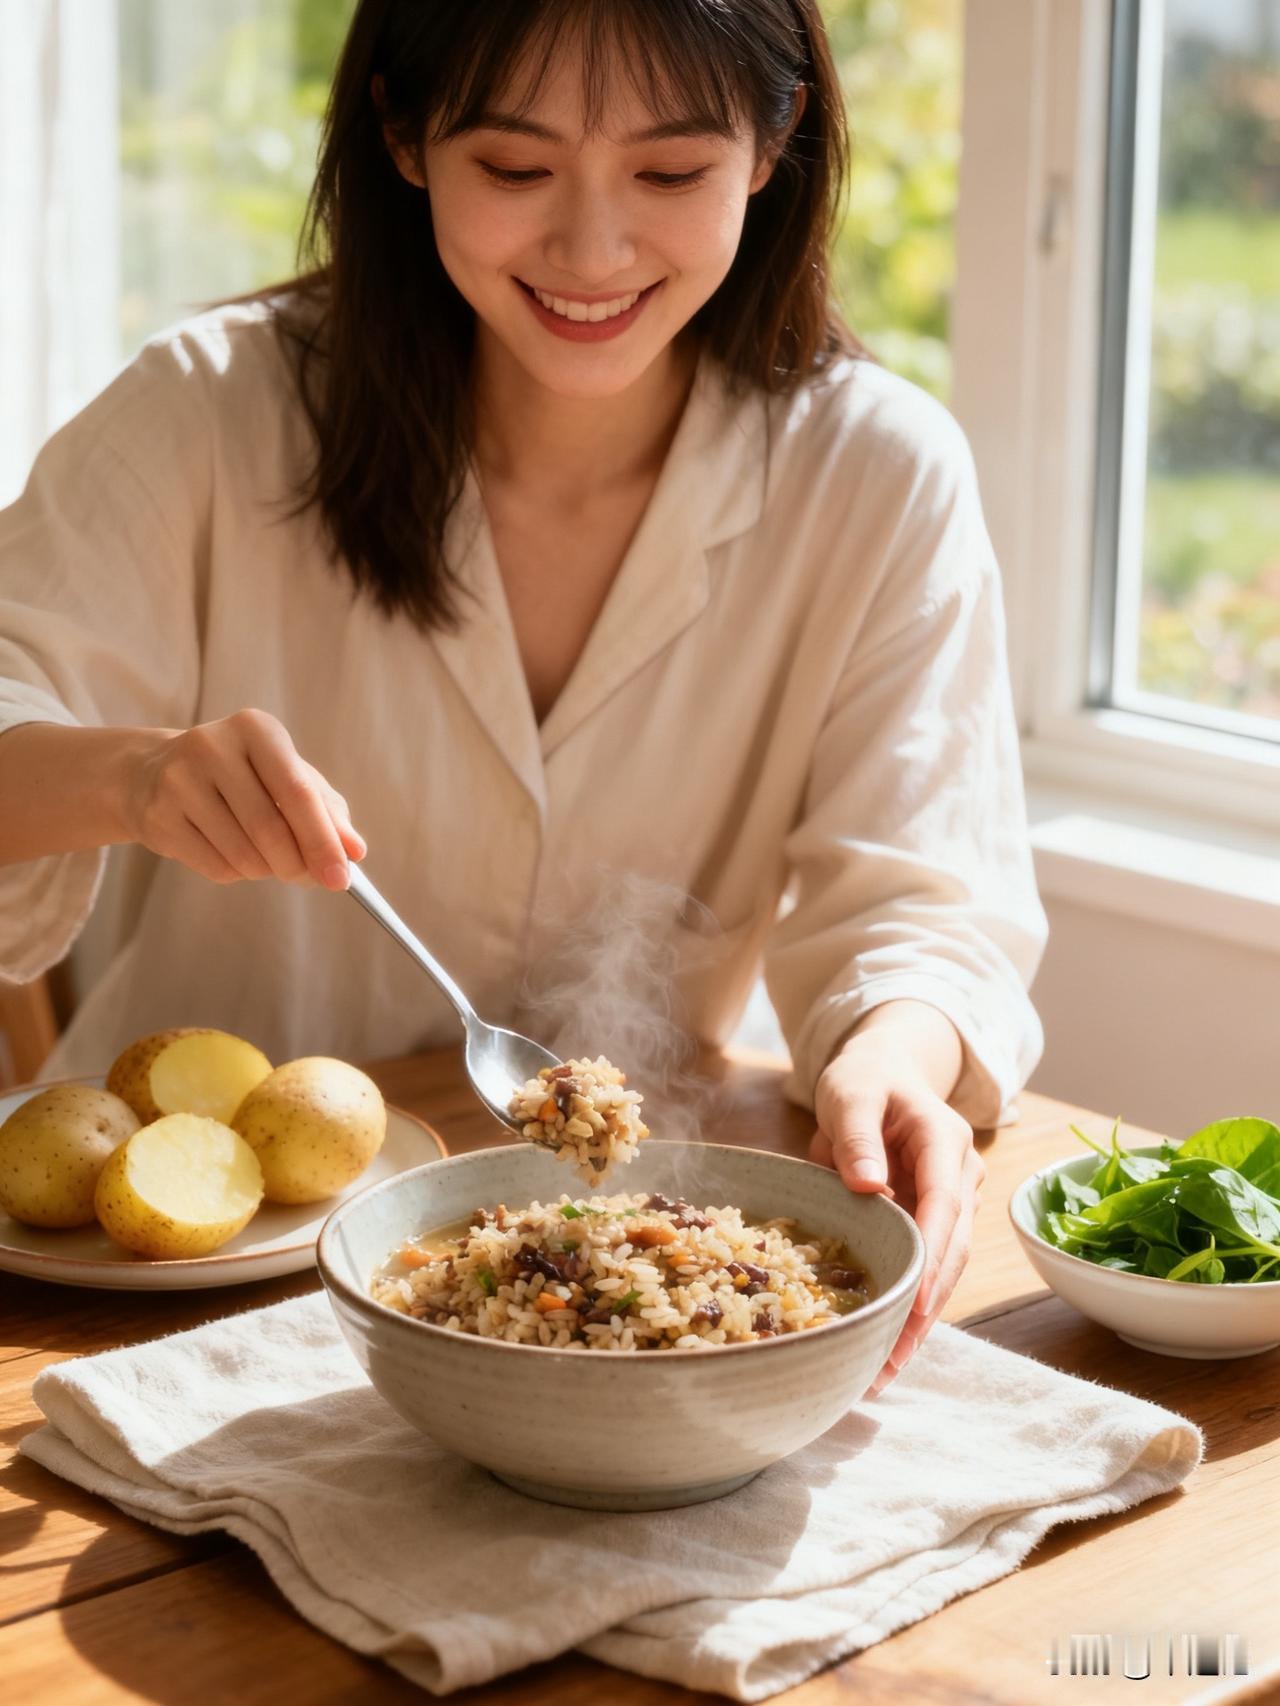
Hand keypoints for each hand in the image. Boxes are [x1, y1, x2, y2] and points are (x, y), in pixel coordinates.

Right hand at [119, 708, 365, 889]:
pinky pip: (215, 866)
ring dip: (266, 871)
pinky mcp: (158, 816)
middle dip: (296, 865)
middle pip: (269, 828)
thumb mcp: (287, 777)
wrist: (153, 772)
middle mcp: (212, 746)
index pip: (298, 791)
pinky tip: (231, 852)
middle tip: (308, 878)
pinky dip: (237, 873)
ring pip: (243, 854)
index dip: (323, 840)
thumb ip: (326, 810)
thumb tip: (355, 851)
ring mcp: (178, 780)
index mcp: (255, 728)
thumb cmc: (241, 776)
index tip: (342, 878)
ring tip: (266, 858)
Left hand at [810, 1031, 984, 1394]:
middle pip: (952, 1251)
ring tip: (883, 1371)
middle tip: (890, 1360)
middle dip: (925, 1308)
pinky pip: (926, 1268)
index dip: (931, 1257)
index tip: (914, 1304)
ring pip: (944, 1270)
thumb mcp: (852, 1093)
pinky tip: (885, 1347)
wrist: (885, 1071)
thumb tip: (868, 1183)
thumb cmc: (866, 1079)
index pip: (944, 1205)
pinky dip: (908, 1306)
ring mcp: (952, 1202)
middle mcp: (960, 1177)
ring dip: (918, 1320)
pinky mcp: (934, 1222)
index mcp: (944, 1142)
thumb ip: (857, 1134)